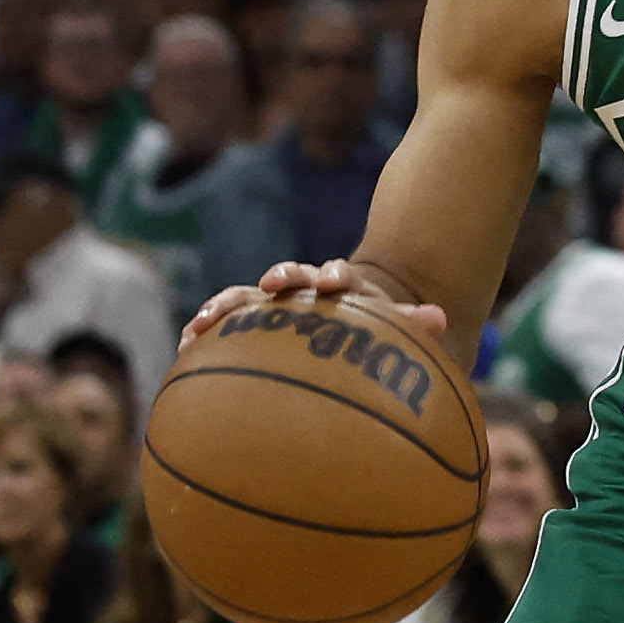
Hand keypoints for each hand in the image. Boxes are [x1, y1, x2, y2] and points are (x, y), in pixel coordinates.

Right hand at [178, 257, 451, 358]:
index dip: (330, 274)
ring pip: (245, 299)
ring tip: (200, 325)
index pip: (332, 274)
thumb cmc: (376, 335)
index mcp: (338, 287)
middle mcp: (302, 290)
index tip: (330, 282)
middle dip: (276, 279)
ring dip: (224, 306)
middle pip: (286, 277)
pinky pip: (223, 328)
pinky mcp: (248, 326)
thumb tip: (439, 317)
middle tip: (270, 285)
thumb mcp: (397, 330)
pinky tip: (184, 349)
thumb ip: (412, 324)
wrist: (352, 329)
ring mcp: (272, 307)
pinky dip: (203, 333)